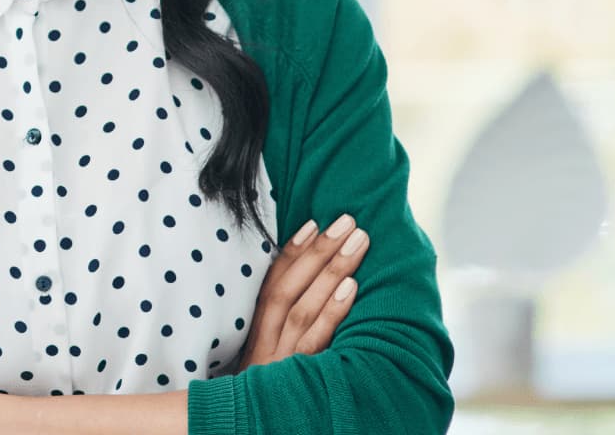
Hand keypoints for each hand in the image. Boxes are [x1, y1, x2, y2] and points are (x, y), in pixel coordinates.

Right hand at [230, 213, 367, 372]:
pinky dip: (331, 313)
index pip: (272, 286)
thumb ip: (284, 331)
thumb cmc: (272, 393)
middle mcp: (264, 343)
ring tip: (358, 242)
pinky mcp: (296, 381)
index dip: (291, 253)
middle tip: (347, 221)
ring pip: (302, 309)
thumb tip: (315, 287)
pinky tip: (351, 288)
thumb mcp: (268, 362)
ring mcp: (280, 361)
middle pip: (288, 290)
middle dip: (318, 252)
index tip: (314, 224)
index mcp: (256, 334)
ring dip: (331, 272)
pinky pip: (315, 341)